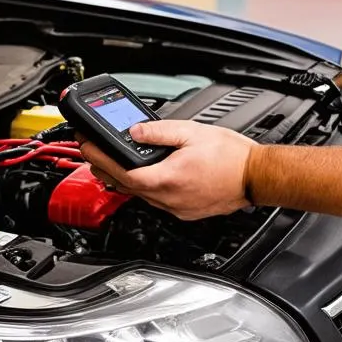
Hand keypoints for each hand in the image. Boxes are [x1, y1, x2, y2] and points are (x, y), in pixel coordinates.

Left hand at [75, 121, 256, 220]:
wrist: (255, 177)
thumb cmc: (231, 157)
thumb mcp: (192, 132)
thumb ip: (159, 130)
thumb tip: (135, 130)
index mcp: (165, 178)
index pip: (119, 170)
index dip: (98, 157)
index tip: (87, 144)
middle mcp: (167, 198)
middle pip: (123, 185)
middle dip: (103, 167)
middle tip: (92, 151)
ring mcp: (175, 208)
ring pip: (138, 194)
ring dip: (123, 177)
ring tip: (113, 161)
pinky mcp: (184, 211)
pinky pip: (155, 200)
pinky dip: (144, 186)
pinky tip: (145, 174)